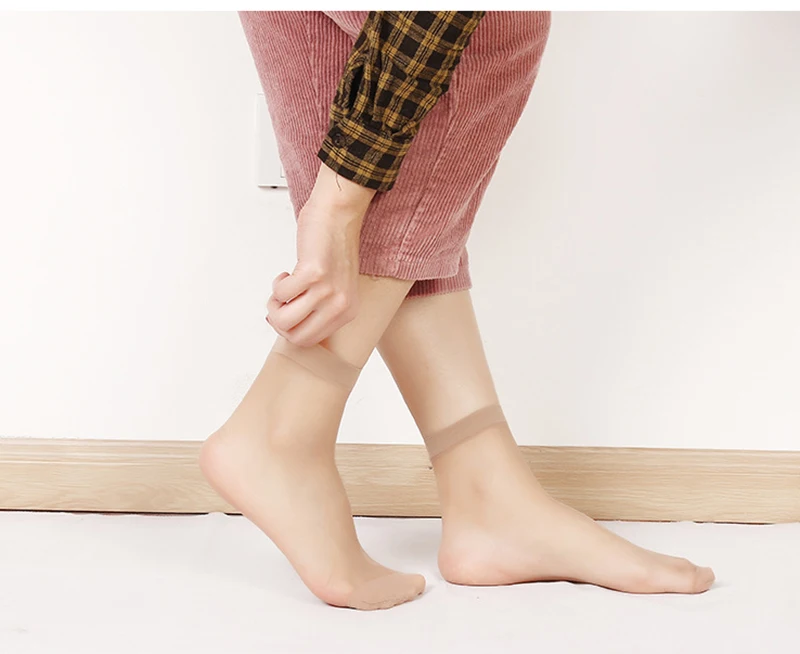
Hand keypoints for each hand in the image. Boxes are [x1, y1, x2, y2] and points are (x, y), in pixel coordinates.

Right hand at [266, 165, 374, 346]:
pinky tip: (288, 271)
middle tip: (280, 301)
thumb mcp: (334, 287)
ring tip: (283, 287)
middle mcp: (340, 306)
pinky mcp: (314, 274)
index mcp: (347, 313)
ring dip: (274, 304)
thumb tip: (283, 325)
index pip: (309, 341)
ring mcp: (328, 291)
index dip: (289, 329)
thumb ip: (317, 309)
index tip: (285, 311)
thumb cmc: (332, 248)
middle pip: (295, 337)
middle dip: (278, 321)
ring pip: (283, 320)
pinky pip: (281, 294)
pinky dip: (278, 283)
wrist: (338, 215)